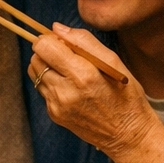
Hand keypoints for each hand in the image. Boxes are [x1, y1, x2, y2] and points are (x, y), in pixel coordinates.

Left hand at [29, 27, 163, 162]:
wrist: (127, 134)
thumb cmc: (126, 95)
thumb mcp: (113, 61)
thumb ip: (83, 41)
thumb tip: (56, 28)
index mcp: (82, 74)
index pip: (43, 46)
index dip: (51, 39)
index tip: (64, 43)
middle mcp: (65, 91)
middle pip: (35, 58)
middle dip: (47, 51)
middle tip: (67, 56)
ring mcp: (57, 105)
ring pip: (36, 73)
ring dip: (48, 67)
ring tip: (69, 72)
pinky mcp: (54, 114)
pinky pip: (43, 89)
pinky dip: (53, 83)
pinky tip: (72, 88)